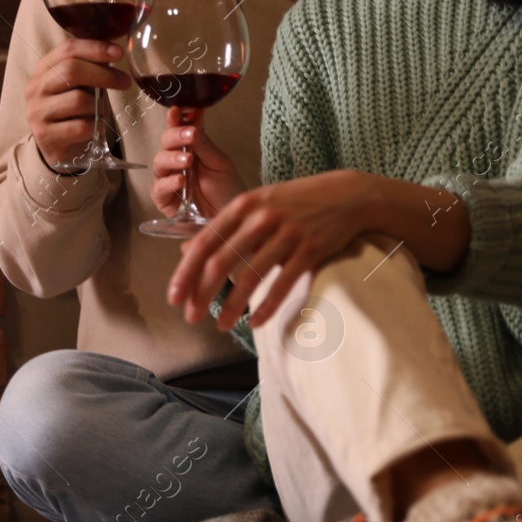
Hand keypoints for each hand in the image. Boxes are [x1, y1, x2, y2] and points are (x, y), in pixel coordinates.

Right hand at [24, 39, 129, 169]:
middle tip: (124, 82)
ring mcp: (37, 112)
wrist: (58, 147)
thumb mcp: (79, 85)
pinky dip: (95, 126)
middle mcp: (36, 88)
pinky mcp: (45, 136)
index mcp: (44, 69)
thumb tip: (114, 53)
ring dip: (98, 106)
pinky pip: (81, 126)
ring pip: (79, 100)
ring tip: (98, 112)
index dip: (95, 48)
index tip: (119, 52)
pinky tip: (94, 128)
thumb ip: (91, 68)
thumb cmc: (73, 111)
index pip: (68, 49)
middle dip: (104, 75)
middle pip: (71, 71)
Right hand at [149, 108, 244, 217]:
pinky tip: (180, 181)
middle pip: (165, 144)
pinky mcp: (165, 201)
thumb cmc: (228, 190)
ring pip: (159, 164)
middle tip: (189, 135)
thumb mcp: (220, 163)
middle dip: (175, 137)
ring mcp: (169, 181)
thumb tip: (193, 115)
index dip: (175, 120)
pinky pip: (158, 190)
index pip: (178, 130)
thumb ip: (204, 143)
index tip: (177, 110)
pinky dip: (168, 183)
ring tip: (187, 160)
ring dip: (172, 158)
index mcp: (190, 150)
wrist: (233, 218)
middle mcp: (177, 163)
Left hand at [167, 170, 382, 332]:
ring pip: (251, 277)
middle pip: (221, 262)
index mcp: (243, 205)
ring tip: (222, 326)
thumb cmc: (295, 202)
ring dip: (232, 306)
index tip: (174, 297)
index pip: (205, 242)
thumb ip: (223, 227)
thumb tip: (186, 250)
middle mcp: (261, 218)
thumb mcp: (256, 205)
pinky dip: (269, 306)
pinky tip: (258, 323)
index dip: (185, 272)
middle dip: (202, 293)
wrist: (347, 195)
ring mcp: (287, 233)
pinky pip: (284, 284)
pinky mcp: (310, 249)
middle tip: (191, 317)